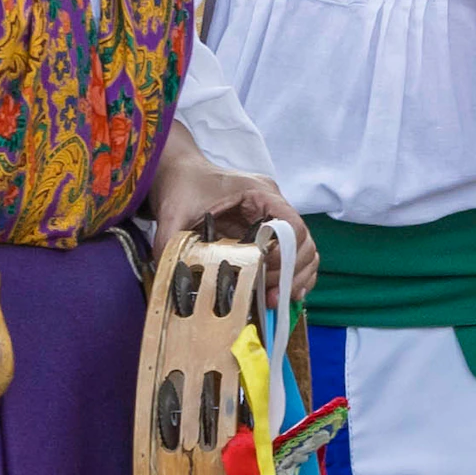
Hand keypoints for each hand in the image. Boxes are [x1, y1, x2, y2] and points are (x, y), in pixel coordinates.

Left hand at [144, 131, 317, 302]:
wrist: (180, 174)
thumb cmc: (183, 185)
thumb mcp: (174, 213)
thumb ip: (171, 244)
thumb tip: (171, 279)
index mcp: (259, 193)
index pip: (291, 224)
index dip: (285, 252)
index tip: (265, 270)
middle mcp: (274, 206)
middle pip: (304, 243)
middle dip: (291, 274)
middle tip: (269, 296)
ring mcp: (274, 221)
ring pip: (304, 253)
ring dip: (293, 280)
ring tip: (272, 300)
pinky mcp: (267, 235)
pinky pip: (292, 258)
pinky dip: (289, 278)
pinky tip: (276, 296)